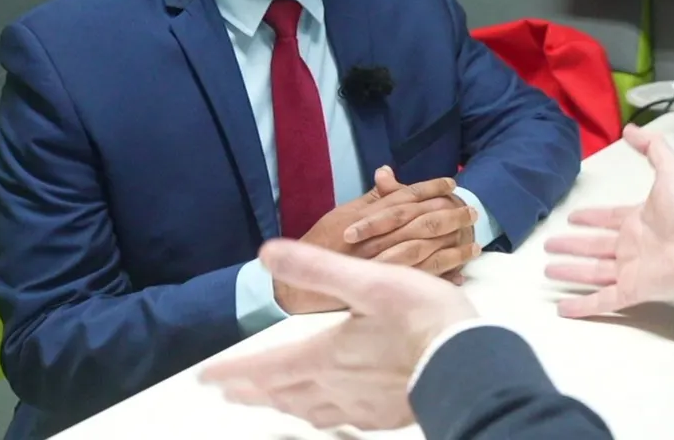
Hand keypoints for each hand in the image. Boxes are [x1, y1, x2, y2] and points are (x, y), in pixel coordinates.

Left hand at [203, 240, 476, 430]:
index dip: (233, 371)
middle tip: (229, 392)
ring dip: (285, 405)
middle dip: (252, 392)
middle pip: (282, 394)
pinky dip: (325, 416)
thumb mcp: (368, 282)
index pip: (266, 366)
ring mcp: (361, 406)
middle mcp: (335, 387)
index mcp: (325, 356)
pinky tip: (333, 413)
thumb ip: (317, 268)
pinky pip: (344, 421)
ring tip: (273, 402)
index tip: (206, 378)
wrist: (467, 362)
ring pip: (310, 411)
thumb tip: (269, 252)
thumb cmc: (422, 318)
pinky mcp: (387, 415)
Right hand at [275, 169, 470, 313]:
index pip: (404, 197)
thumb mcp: (342, 213)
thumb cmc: (320, 244)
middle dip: (450, 215)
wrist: (293, 286)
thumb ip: (370, 197)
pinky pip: (416, 282)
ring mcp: (381, 264)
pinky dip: (440, 277)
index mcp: (367, 216)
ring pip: (425, 252)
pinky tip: (460, 274)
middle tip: (474, 212)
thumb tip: (388, 174)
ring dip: (452, 248)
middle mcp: (377, 237)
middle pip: (421, 222)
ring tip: (476, 244)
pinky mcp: (383, 289)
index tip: (452, 184)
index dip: (430, 189)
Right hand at [544, 125, 673, 317]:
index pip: (608, 219)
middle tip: (550, 245)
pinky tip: (562, 309)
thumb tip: (631, 129)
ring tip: (548, 271)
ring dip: (570, 272)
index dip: (590, 217)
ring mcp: (630, 270)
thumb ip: (652, 147)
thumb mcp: (670, 168)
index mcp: (638, 220)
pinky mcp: (631, 290)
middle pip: (594, 247)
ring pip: (592, 273)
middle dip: (572, 246)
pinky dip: (581, 306)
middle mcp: (631, 245)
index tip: (572, 218)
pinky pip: (602, 301)